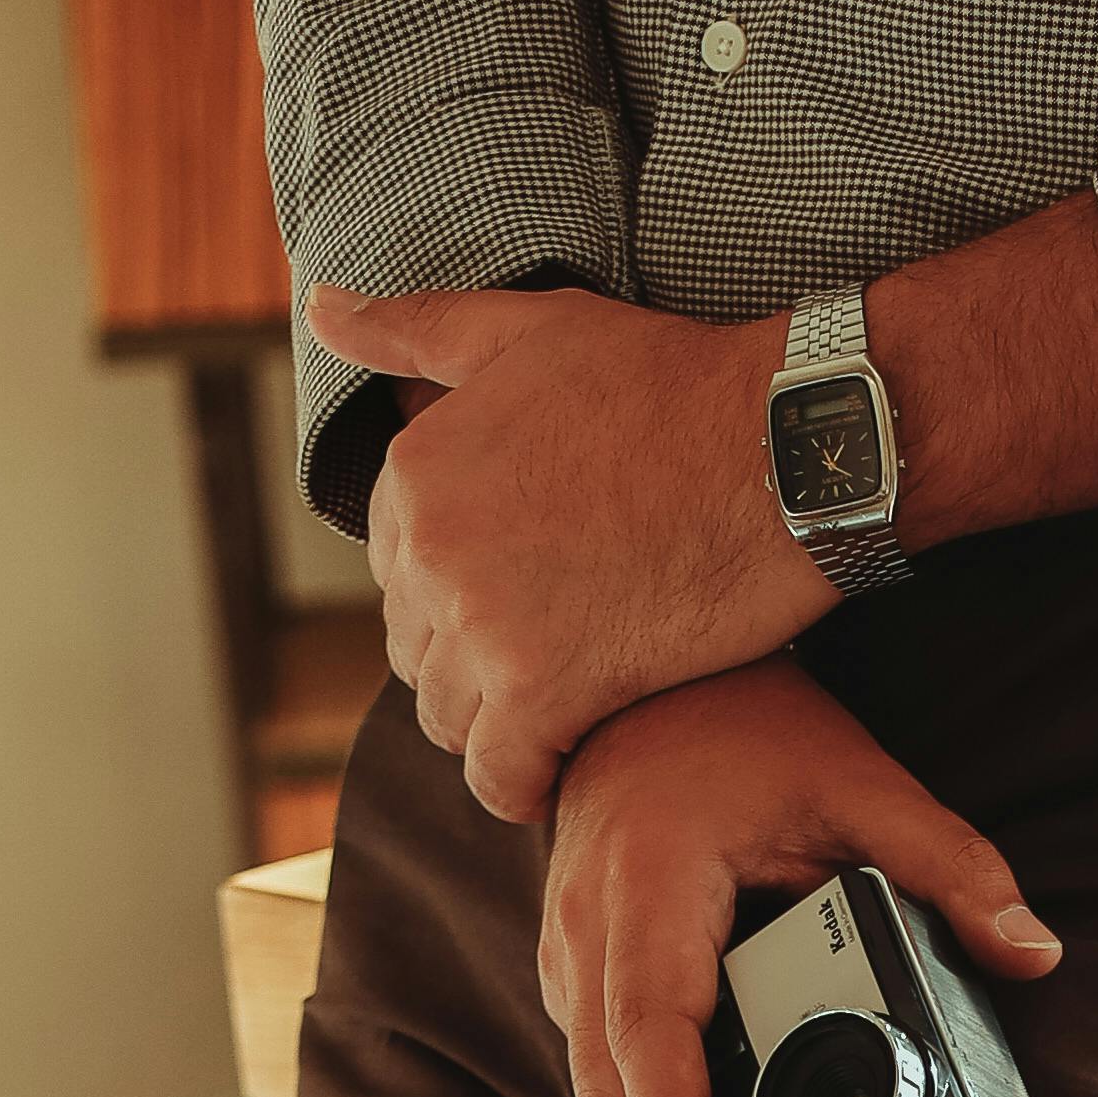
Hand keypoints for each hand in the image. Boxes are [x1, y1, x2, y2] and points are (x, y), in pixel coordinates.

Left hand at [310, 278, 820, 820]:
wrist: (776, 449)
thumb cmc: (669, 383)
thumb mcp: (527, 328)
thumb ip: (415, 328)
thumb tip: (321, 310)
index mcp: (417, 469)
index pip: (392, 568)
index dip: (453, 590)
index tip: (515, 595)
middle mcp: (432, 549)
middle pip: (415, 648)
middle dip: (469, 660)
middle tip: (545, 659)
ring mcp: (483, 625)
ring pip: (448, 718)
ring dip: (496, 726)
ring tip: (558, 712)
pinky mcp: (545, 692)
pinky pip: (501, 776)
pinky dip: (523, 786)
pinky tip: (557, 773)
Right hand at [540, 665, 1059, 1096]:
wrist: (646, 681)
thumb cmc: (742, 723)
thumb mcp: (859, 782)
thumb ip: (949, 866)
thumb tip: (1032, 951)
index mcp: (650, 884)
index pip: (651, 1031)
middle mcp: (587, 930)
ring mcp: (569, 956)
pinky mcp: (577, 975)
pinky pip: (599, 1076)